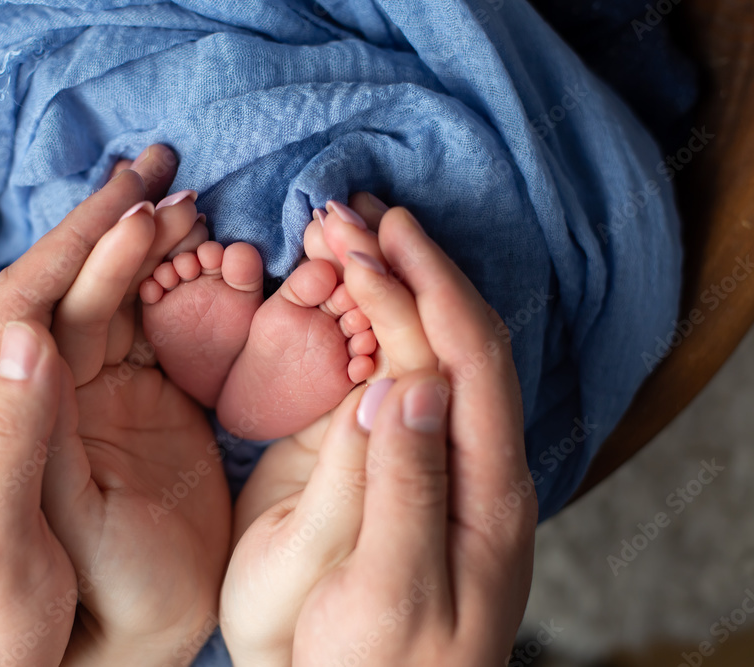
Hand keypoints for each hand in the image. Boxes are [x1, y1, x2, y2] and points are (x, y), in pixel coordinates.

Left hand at [43, 150, 231, 665]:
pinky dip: (186, 306)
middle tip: (168, 164)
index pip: (36, 301)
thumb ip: (4, 438)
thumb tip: (27, 333)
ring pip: (121, 310)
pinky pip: (157, 351)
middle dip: (121, 223)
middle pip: (79, 288)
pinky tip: (216, 276)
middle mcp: (34, 392)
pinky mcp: (127, 429)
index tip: (137, 195)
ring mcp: (84, 409)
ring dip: (157, 255)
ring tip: (199, 207)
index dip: (86, 244)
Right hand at [220, 198, 535, 665]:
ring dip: (393, 289)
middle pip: (458, 340)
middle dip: (411, 267)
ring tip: (346, 240)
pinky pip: (405, 381)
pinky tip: (346, 307)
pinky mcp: (415, 471)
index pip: (470, 357)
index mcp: (489, 488)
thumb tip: (410, 383)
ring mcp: (448, 464)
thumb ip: (408, 490)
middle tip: (352, 214)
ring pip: (432, 354)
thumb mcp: (393, 595)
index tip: (380, 230)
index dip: (428, 284)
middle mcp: (479, 463)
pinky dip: (375, 331)